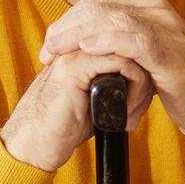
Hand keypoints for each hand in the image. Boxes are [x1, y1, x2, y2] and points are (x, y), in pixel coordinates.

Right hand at [0, 52, 153, 171]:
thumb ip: (116, 84)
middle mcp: (79, 42)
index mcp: (84, 47)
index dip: (143, 68)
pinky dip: (134, 87)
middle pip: (130, 43)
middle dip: (146, 77)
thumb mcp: (97, 100)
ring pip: (130, 51)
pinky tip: (125, 110)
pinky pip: (122, 63)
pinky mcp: (75, 64)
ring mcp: (75, 50)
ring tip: (134, 111)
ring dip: (142, 84)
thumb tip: (149, 83)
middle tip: (142, 107)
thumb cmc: (63, 125)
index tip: (143, 100)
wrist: (35, 142)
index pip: (125, 41)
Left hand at [39, 0, 184, 142]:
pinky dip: (107, 41)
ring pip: (112, 19)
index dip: (67, 22)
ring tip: (56, 51)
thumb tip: (84, 42)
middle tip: (46, 51)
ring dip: (78, 34)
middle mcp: (157, 11)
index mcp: (148, 8)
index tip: (48, 46)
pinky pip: (135, 40)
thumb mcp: (146, 57)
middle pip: (98, 7)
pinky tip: (87, 49)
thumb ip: (122, 44)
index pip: (96, 4)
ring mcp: (167, 29)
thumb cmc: (179, 84)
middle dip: (66, 28)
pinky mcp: (172, 53)